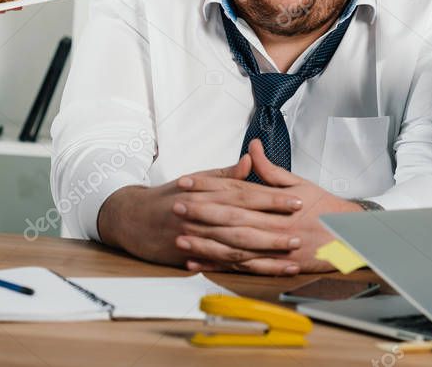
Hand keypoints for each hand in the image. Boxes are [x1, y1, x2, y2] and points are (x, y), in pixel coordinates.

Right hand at [96, 153, 302, 267]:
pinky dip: (244, 270)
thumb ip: (226, 174)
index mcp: (208, 193)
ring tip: (290, 257)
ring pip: (236, 247)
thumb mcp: (196, 179)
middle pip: (244, 223)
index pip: (247, 194)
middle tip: (300, 232)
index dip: (273, 199)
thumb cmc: (169, 197)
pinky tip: (264, 272)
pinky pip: (223, 265)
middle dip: (274, 229)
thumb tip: (250, 160)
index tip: (297, 201)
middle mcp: (204, 215)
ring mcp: (197, 238)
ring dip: (265, 254)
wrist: (132, 218)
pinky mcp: (192, 257)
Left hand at [174, 139, 361, 274]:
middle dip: (201, 212)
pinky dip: (218, 266)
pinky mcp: (273, 264)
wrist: (349, 238)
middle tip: (176, 207)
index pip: (236, 189)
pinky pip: (241, 267)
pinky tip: (197, 265)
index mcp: (276, 201)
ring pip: (233, 245)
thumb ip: (271, 169)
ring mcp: (273, 246)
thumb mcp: (300, 183)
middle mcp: (273, 223)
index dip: (209, 185)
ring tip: (180, 239)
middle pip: (231, 217)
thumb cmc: (324, 208)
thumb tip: (251, 148)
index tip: (186, 182)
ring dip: (205, 242)